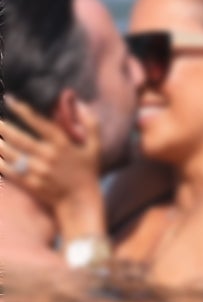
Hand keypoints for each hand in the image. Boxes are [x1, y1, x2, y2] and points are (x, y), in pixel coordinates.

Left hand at [0, 96, 104, 237]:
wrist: (80, 201)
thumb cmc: (87, 171)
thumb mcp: (95, 146)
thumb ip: (90, 122)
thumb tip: (77, 102)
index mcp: (63, 144)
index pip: (39, 122)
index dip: (23, 110)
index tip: (10, 99)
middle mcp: (48, 156)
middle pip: (18, 137)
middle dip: (3, 126)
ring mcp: (37, 171)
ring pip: (10, 153)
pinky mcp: (29, 184)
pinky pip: (7, 170)